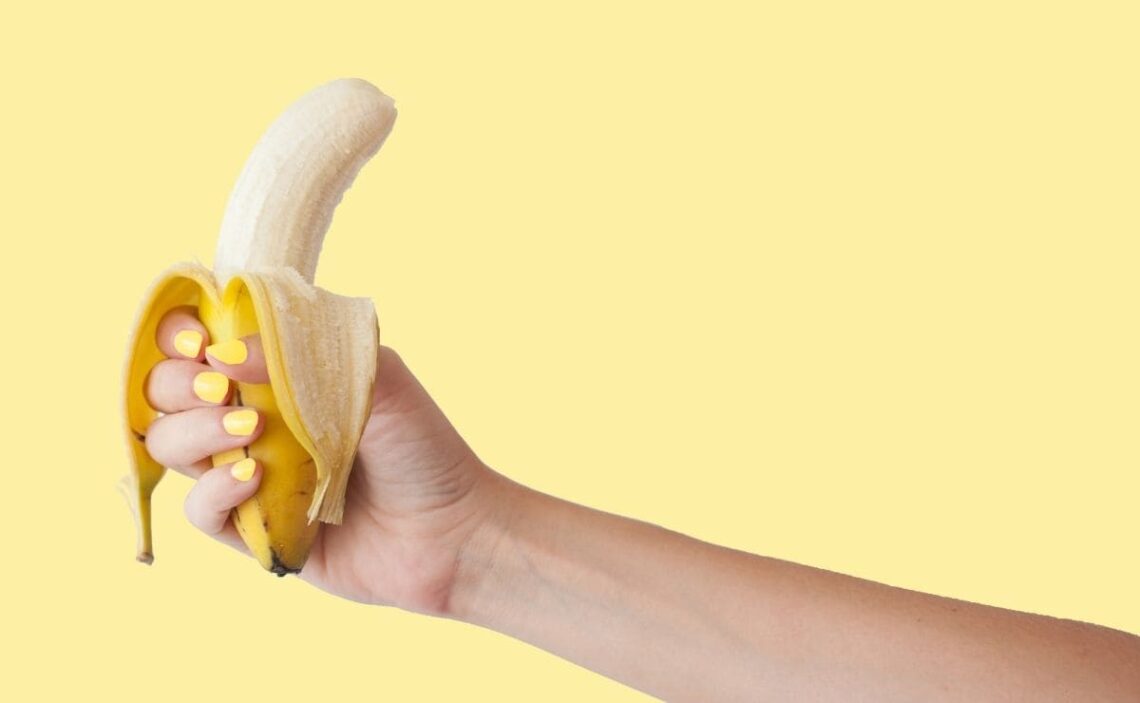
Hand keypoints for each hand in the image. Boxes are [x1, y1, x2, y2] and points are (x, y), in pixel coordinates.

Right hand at [142, 306, 504, 612]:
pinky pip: (199, 511)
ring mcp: (250, 473)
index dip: (182, 335)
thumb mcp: (381, 379)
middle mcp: (257, 418)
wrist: (451, 533)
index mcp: (283, 374)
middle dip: (177, 383)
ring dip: (192, 432)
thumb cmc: (423, 448)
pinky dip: (213, 492)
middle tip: (217, 388)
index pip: (206, 341)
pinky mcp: (254, 529)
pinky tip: (252, 480)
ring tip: (248, 432)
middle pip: (170, 391)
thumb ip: (306, 353)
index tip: (197, 341)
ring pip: (173, 446)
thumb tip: (223, 352)